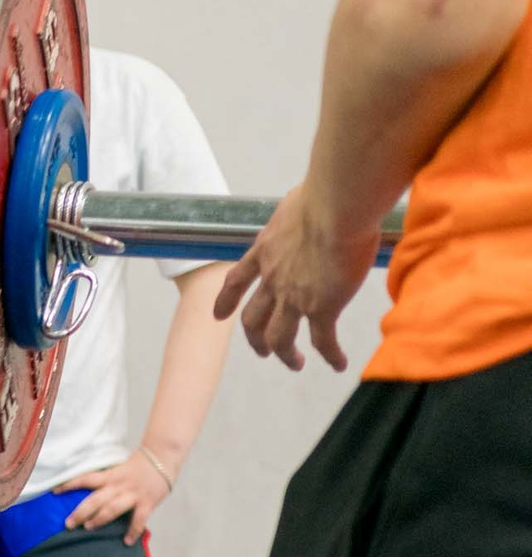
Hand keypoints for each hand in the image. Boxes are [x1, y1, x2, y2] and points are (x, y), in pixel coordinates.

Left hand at [56, 451, 173, 544]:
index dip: (69, 485)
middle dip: (80, 512)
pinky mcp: (147, 503)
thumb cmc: (138, 465)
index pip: (85, 479)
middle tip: (68, 524)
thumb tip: (87, 491)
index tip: (54, 493)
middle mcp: (118, 485)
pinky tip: (126, 541)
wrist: (163, 457)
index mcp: (110, 476)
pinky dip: (133, 531)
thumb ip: (105, 480)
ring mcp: (133, 494)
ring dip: (99, 519)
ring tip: (88, 528)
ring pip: (112, 508)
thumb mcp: (117, 469)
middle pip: (95, 499)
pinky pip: (139, 520)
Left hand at [212, 185, 379, 372]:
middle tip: (264, 351)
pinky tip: (338, 363)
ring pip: (280, 337)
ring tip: (295, 363)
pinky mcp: (322, 307)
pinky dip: (329, 355)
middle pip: (253, 319)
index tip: (218, 316)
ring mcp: (294, 296)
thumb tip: (312, 202)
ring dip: (286, 354)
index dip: (226, 301)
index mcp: (264, 252)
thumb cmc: (324, 193)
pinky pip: (323, 340)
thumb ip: (297, 214)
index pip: (236, 281)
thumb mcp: (297, 203)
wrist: (337, 205)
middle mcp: (273, 279)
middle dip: (256, 339)